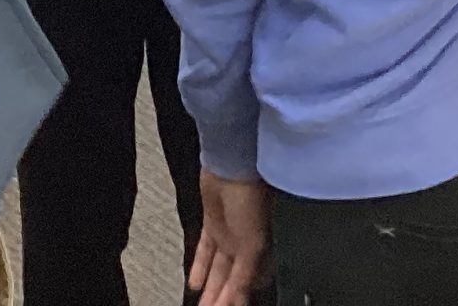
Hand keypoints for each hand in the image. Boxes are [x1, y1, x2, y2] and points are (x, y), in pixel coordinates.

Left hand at [191, 171, 269, 305]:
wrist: (234, 164)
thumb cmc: (252, 198)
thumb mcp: (253, 244)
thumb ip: (245, 274)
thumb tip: (239, 298)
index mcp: (263, 251)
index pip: (251, 284)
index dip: (241, 299)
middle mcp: (246, 245)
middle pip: (232, 281)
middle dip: (223, 299)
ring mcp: (228, 234)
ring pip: (218, 270)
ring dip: (210, 289)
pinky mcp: (212, 223)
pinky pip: (205, 251)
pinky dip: (199, 267)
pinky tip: (194, 284)